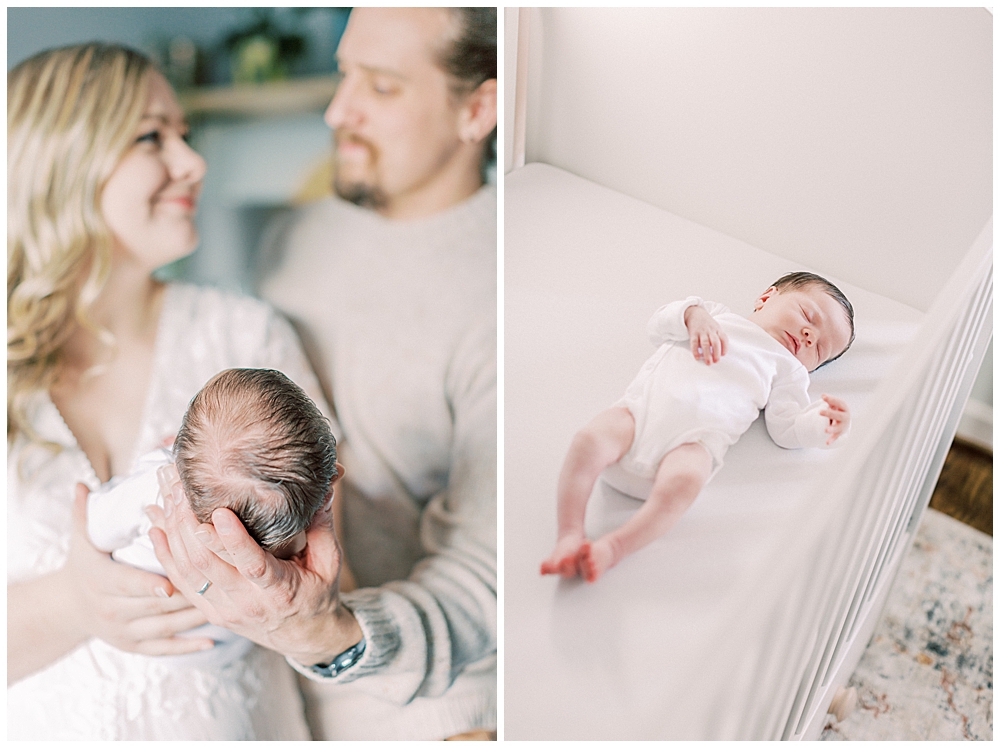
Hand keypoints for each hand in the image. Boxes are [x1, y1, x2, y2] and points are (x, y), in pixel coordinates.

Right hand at [62, 483, 212, 654]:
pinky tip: (213, 642)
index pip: (128, 583)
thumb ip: (83, 511)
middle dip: (185, 595)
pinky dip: (188, 647)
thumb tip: (80, 482)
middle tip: (218, 585)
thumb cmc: (84, 564)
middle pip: (153, 604)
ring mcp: (123, 632)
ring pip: (163, 627)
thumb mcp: (80, 539)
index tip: (172, 582)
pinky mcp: (134, 647)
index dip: (150, 583)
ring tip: (225, 605)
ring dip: (193, 618)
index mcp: (101, 582)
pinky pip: (164, 649)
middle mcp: (111, 611)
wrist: (68, 608)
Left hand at [147, 466, 361, 666]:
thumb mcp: (329, 562)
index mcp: (280, 590)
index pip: (252, 564)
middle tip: (178, 489)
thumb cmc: (319, 593)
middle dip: (189, 524)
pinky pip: (181, 582)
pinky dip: (165, 553)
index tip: (217, 512)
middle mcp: (247, 603)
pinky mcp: (210, 610)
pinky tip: (155, 526)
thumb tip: (324, 487)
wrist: (304, 636)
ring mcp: (224, 609)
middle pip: (208, 564)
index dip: (232, 540)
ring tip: (166, 497)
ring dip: (173, 533)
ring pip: (189, 571)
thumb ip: (322, 525)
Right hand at [684, 305, 727, 364]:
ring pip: (705, 343)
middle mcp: (710, 331)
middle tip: (716, 361)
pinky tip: (697, 357)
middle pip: (715, 342)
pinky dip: (695, 350)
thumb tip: (720, 352)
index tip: (723, 355)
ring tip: (708, 362)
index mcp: (717, 329)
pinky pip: (694, 342)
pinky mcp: (693, 333)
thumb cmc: (707, 324)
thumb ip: (718, 337)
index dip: (725, 347)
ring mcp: (701, 332)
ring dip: (707, 354)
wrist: (694, 313)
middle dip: (716, 353)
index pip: (723, 338)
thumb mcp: (715, 327)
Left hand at [820, 394, 850, 444]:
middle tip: (819, 412)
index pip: (839, 403)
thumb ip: (829, 400)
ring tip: (825, 429)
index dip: (831, 399)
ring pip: (838, 428)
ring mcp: (842, 426)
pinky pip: (835, 437)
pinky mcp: (839, 433)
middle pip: (839, 415)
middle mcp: (845, 417)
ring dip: (832, 429)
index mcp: (844, 408)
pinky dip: (831, 440)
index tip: (823, 396)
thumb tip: (823, 395)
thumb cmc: (838, 410)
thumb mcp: (835, 405)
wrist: (844, 421)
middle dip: (830, 414)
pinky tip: (827, 442)